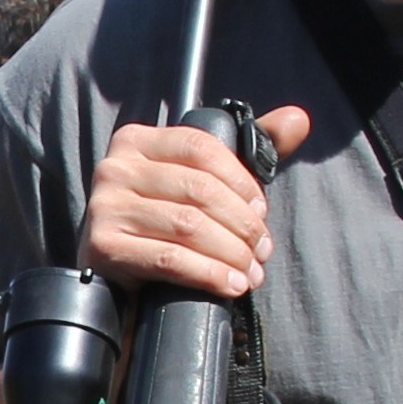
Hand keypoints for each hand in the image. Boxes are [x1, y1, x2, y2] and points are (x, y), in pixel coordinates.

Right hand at [82, 107, 316, 300]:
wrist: (119, 276)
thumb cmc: (165, 221)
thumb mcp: (203, 180)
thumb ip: (250, 148)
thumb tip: (299, 118)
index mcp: (137, 140)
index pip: (201, 148)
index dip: (241, 181)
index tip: (262, 212)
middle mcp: (115, 167)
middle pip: (199, 190)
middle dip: (242, 224)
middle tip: (262, 251)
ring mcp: (105, 206)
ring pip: (188, 226)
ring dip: (231, 253)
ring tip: (250, 272)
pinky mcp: (103, 246)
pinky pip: (170, 259)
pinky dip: (208, 274)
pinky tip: (229, 284)